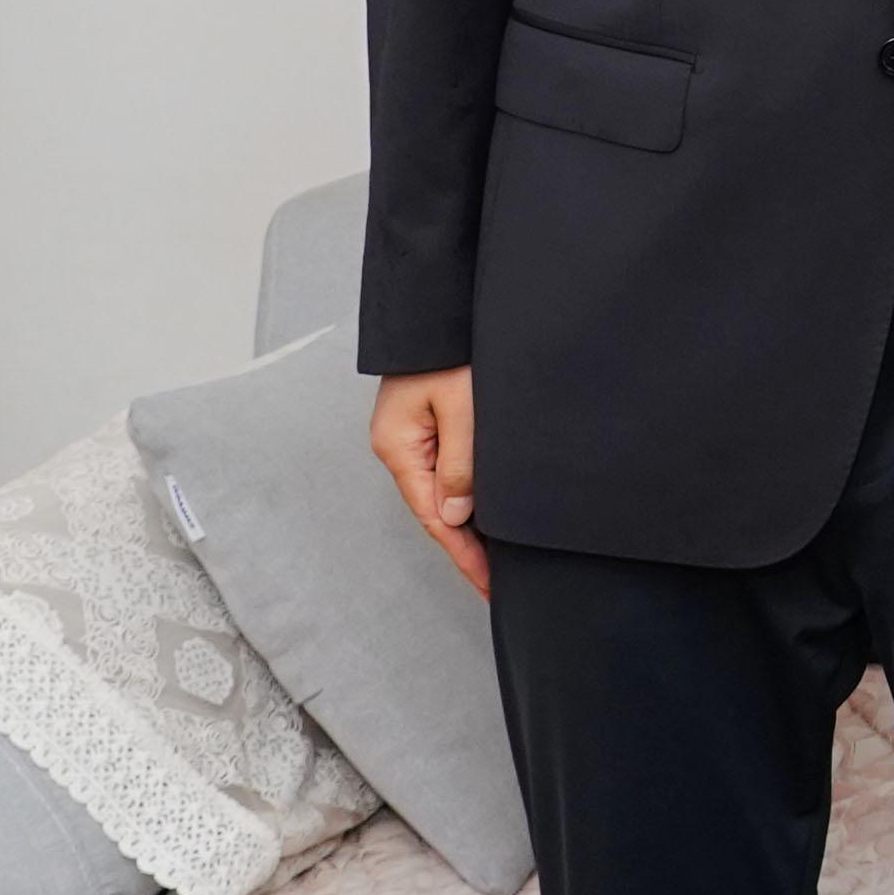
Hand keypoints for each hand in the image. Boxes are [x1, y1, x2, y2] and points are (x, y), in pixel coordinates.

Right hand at [368, 368, 487, 596]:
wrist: (438, 310)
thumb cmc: (449, 351)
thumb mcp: (462, 407)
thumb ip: (461, 464)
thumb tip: (457, 516)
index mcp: (399, 448)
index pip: (433, 516)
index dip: (462, 553)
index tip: (487, 584)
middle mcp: (398, 448)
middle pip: (434, 510)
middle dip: (465, 547)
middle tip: (495, 583)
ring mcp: (409, 437)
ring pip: (440, 493)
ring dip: (466, 525)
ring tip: (494, 559)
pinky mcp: (425, 425)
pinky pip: (444, 471)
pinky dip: (464, 496)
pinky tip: (483, 513)